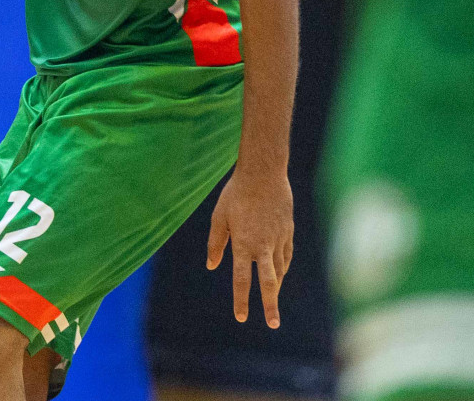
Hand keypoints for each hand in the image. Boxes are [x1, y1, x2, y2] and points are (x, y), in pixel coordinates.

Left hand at [206, 167, 293, 328]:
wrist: (264, 175)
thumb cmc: (235, 195)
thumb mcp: (219, 217)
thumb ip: (216, 243)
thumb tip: (212, 266)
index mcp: (243, 244)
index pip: (242, 279)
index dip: (241, 300)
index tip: (241, 317)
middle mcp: (263, 246)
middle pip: (269, 283)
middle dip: (270, 305)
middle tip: (273, 324)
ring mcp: (278, 240)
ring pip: (280, 270)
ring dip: (276, 287)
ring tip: (272, 301)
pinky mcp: (288, 232)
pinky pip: (286, 256)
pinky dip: (282, 267)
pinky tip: (280, 274)